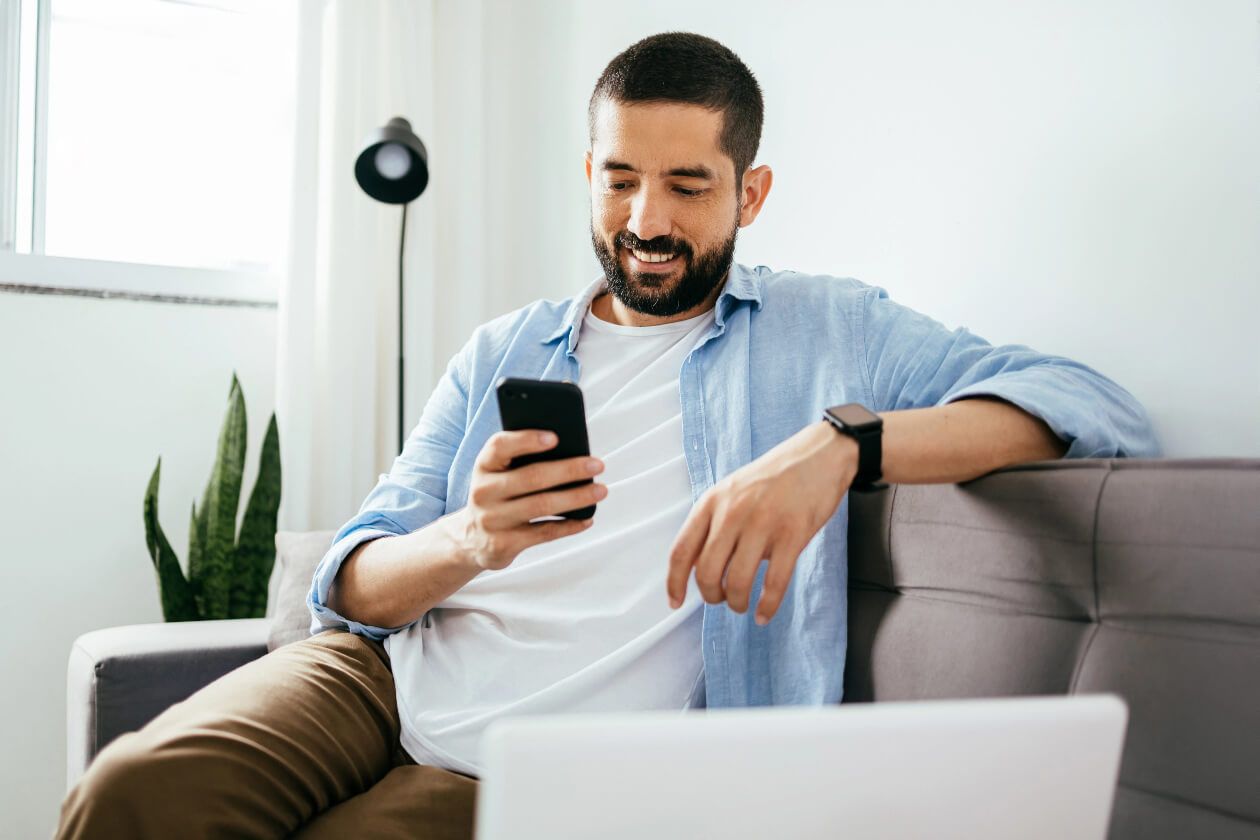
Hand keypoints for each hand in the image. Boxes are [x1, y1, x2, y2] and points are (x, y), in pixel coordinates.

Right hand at [453, 430, 606, 570]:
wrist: (470, 539)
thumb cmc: (498, 495)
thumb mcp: (499, 474)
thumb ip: (522, 461)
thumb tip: (572, 454)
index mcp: (483, 466)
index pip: (500, 446)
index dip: (527, 440)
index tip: (555, 437)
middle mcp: (483, 492)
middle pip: (532, 477)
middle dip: (569, 470)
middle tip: (597, 464)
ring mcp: (492, 520)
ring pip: (541, 505)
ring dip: (576, 497)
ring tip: (600, 490)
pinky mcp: (503, 544)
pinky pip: (544, 533)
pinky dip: (569, 525)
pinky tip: (587, 519)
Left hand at [666, 421, 857, 624]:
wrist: (818, 455)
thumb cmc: (774, 478)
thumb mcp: (732, 491)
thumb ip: (714, 523)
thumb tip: (699, 567)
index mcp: (712, 501)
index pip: (681, 550)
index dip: (674, 583)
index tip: (675, 603)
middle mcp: (732, 512)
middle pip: (707, 572)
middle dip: (711, 596)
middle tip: (721, 599)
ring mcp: (763, 523)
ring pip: (738, 581)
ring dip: (737, 602)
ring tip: (742, 605)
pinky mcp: (793, 534)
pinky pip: (774, 582)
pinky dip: (768, 605)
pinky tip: (765, 613)